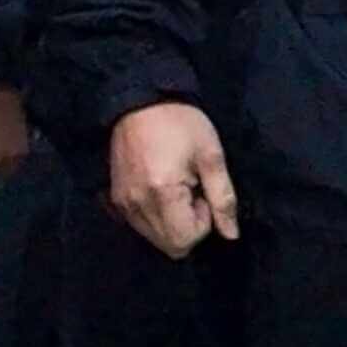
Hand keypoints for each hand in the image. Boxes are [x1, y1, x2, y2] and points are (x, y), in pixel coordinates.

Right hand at [107, 100, 240, 256]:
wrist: (140, 100)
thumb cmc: (181, 123)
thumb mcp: (211, 156)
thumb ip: (223, 199)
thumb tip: (231, 235)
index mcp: (161, 194)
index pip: (186, 240)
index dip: (203, 222)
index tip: (203, 192)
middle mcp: (136, 206)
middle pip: (170, 247)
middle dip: (189, 227)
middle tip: (193, 191)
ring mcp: (122, 204)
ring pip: (155, 239)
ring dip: (173, 223)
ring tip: (178, 187)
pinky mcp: (115, 199)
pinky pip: (140, 226)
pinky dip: (156, 218)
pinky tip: (161, 189)